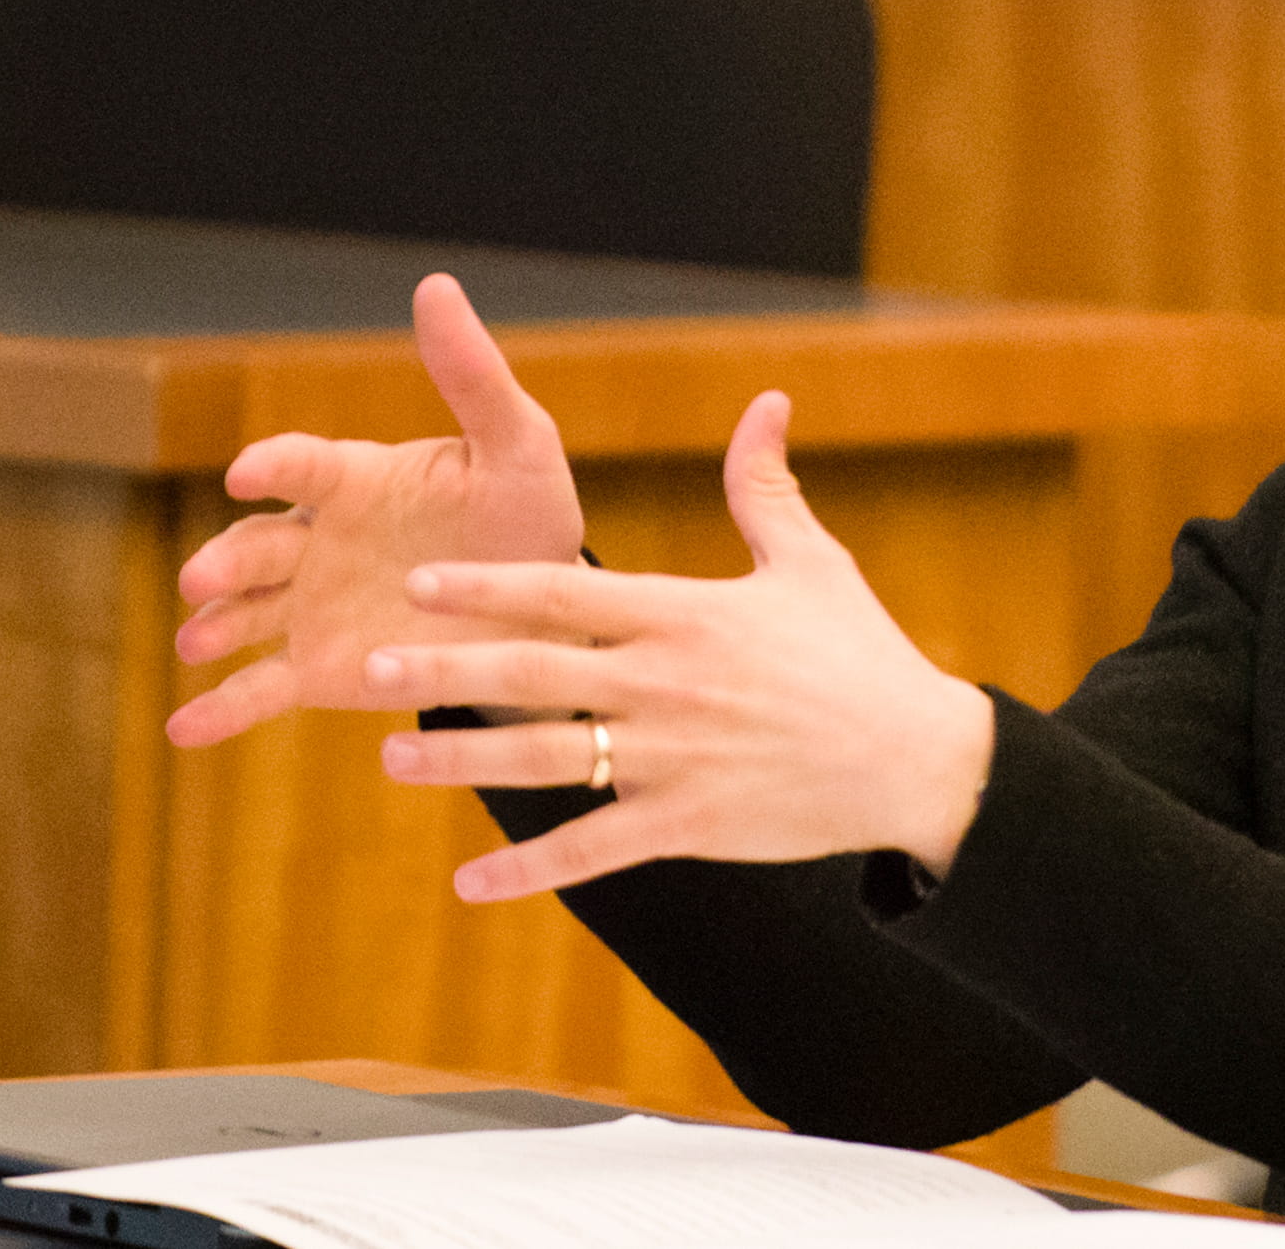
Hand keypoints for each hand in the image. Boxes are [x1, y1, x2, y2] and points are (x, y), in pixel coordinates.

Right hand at [164, 273, 588, 747]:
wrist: (544, 615)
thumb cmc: (527, 514)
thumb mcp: (516, 444)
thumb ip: (472, 374)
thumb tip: (436, 285)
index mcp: (357, 480)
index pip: (304, 465)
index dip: (273, 466)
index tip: (249, 474)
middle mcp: (319, 541)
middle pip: (259, 545)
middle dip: (227, 560)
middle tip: (201, 580)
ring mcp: (311, 607)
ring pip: (246, 613)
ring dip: (215, 625)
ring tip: (195, 642)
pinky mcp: (320, 669)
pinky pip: (260, 689)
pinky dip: (218, 711)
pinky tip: (182, 729)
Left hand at [364, 391, 999, 899]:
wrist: (918, 756)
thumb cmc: (863, 654)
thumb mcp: (812, 562)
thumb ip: (764, 487)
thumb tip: (765, 401)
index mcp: (686, 614)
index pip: (566, 595)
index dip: (487, 589)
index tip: (421, 583)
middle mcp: (667, 684)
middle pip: (534, 676)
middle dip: (444, 672)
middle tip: (366, 668)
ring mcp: (674, 759)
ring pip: (546, 762)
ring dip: (461, 762)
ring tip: (391, 759)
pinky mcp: (689, 824)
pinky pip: (594, 848)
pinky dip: (530, 869)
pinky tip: (470, 883)